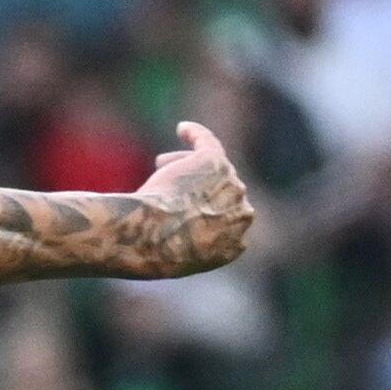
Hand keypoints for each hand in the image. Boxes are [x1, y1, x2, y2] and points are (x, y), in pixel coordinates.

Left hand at [128, 123, 255, 276]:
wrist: (149, 238)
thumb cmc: (152, 252)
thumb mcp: (176, 260)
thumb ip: (186, 247)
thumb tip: (175, 238)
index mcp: (235, 244)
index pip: (224, 223)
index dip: (203, 213)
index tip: (180, 212)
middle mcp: (242, 214)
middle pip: (219, 192)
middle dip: (195, 188)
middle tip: (166, 185)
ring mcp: (231, 186)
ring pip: (212, 170)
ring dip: (189, 165)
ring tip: (161, 165)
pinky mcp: (214, 163)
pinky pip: (207, 143)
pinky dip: (196, 135)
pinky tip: (182, 129)